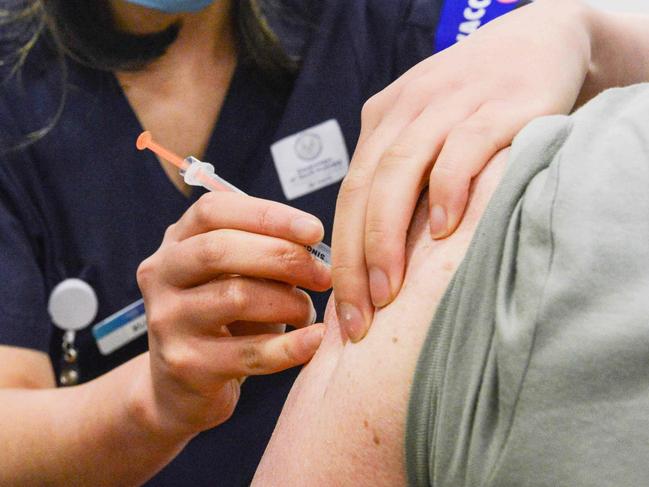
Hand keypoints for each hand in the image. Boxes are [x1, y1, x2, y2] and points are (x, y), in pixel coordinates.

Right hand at [135, 191, 331, 435]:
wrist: (179, 389)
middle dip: (282, 256)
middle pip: (219, 249)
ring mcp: (168, 321)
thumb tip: (315, 247)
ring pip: (236, 296)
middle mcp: (161, 276)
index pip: (213, 210)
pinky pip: (249, 352)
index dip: (267, 215)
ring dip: (289, 302)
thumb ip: (261, 254)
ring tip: (308, 312)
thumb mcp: (232, 278)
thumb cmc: (221, 321)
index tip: (314, 230)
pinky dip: (290, 346)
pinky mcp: (185, 366)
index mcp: (175, 243)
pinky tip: (315, 339)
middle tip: (323, 274)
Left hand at [332, 0, 591, 341]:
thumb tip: (381, 251)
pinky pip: (462, 148)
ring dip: (388, 235)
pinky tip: (444, 230)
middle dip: (354, 258)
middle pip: (364, 189)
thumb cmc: (479, 101)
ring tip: (387, 291)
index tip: (342, 308)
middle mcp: (406, 110)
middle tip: (356, 318)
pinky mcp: (497, 106)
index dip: (340, 254)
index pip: (348, 193)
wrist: (540, 41)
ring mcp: (448, 104)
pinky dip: (448, 189)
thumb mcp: (427, 129)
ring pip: (401, 171)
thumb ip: (403, 175)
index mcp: (382, 120)